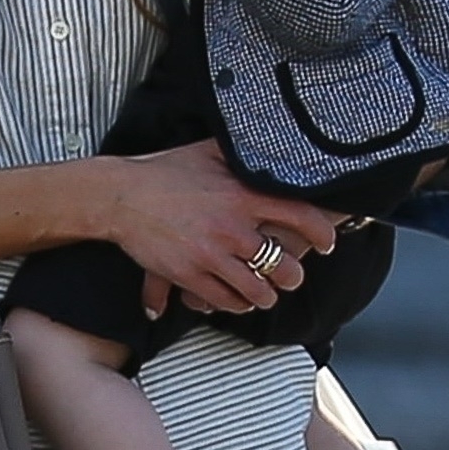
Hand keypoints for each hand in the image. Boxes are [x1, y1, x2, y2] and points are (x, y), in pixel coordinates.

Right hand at [49, 139, 337, 319]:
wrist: (120, 196)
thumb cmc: (165, 171)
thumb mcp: (209, 152)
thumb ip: (243, 154)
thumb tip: (272, 145)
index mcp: (242, 195)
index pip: (300, 216)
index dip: (322, 233)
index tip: (328, 242)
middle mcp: (232, 228)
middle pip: (283, 267)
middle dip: (292, 277)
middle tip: (291, 276)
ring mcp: (211, 256)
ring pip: (257, 292)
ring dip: (265, 295)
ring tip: (265, 292)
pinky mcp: (189, 276)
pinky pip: (226, 302)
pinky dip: (236, 304)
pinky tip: (237, 298)